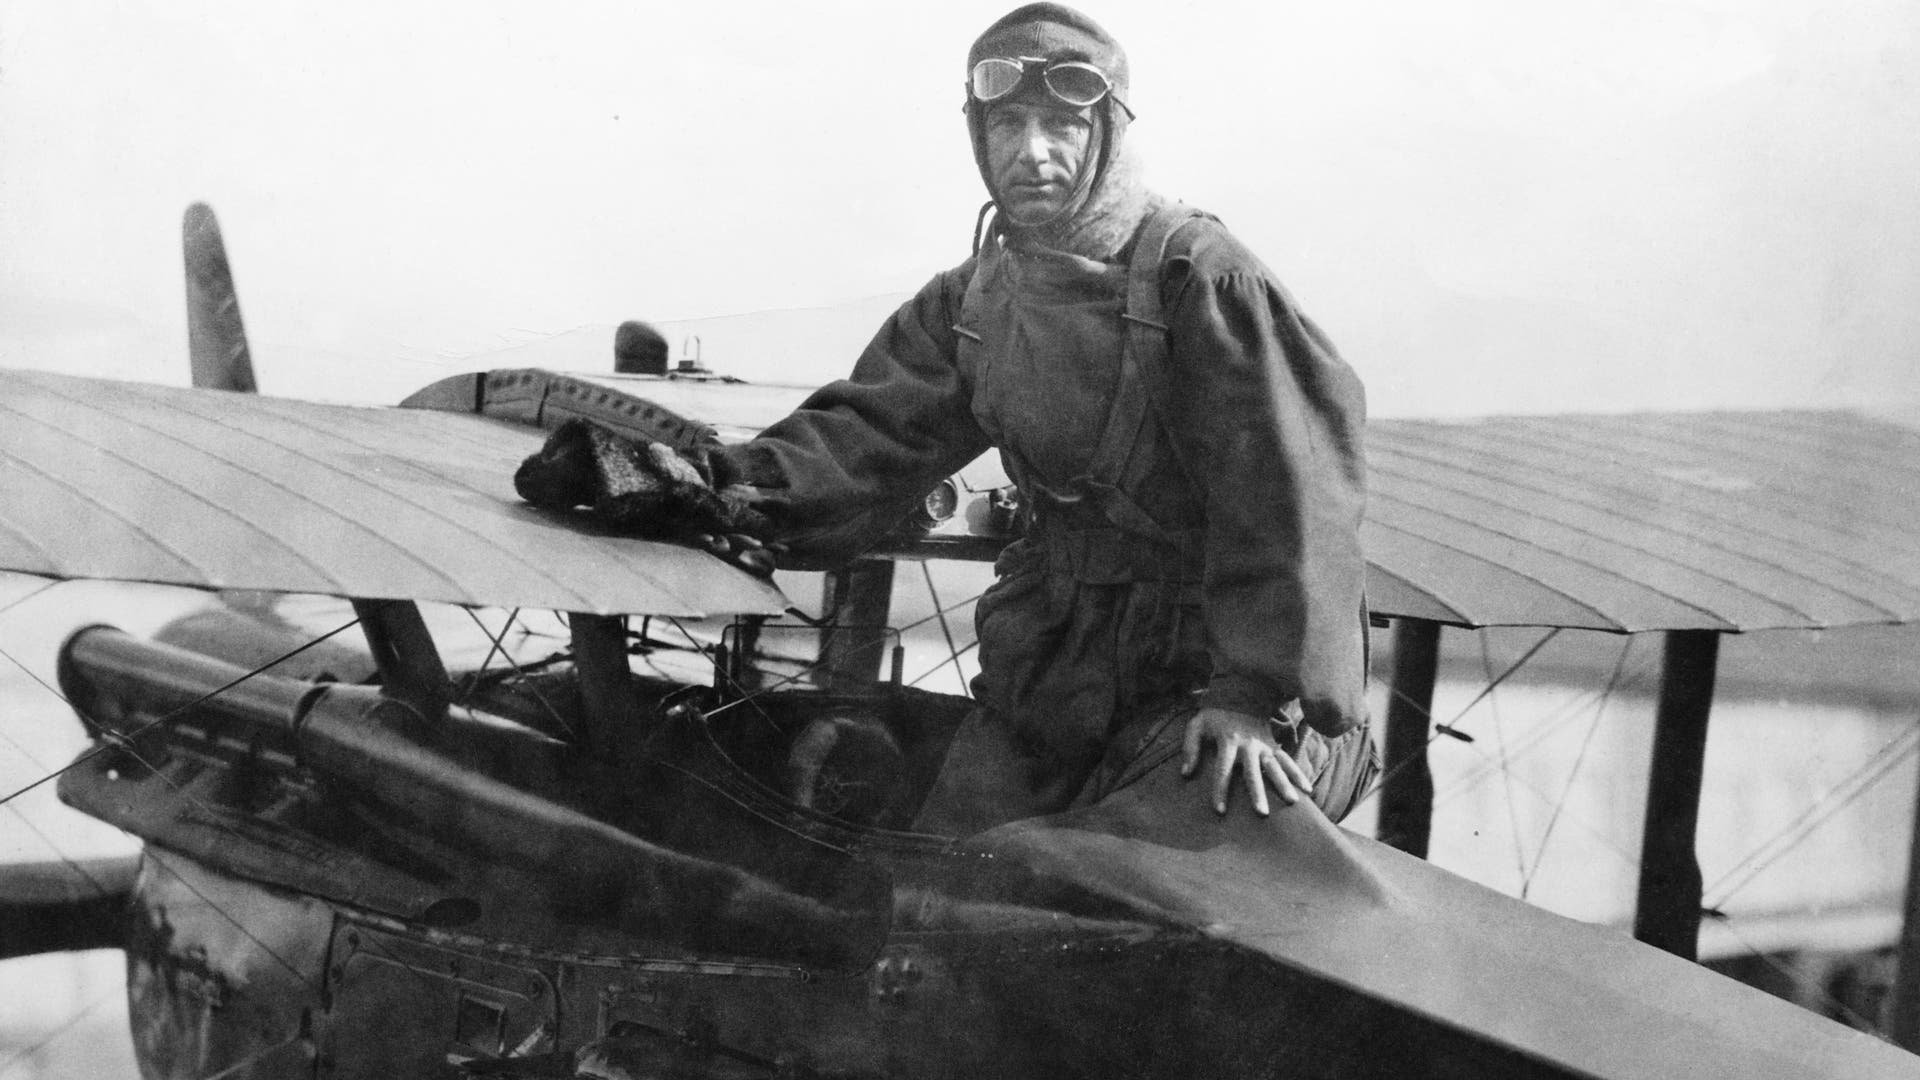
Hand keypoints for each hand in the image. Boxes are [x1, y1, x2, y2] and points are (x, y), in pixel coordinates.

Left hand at [1180, 706, 1311, 816]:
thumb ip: (1190, 748)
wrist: (1240, 696)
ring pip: (1275, 767)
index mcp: (1228, 741)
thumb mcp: (1196, 726)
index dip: (1220, 790)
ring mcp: (1263, 745)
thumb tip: (1185, 773)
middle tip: (1262, 812)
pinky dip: (1298, 773)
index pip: (1222, 770)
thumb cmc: (1214, 716)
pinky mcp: (1274, 746)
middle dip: (1257, 792)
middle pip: (1252, 772)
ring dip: (1283, 784)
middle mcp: (1248, 745)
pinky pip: (1287, 760)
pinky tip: (1307, 789)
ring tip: (1292, 802)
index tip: (1220, 810)